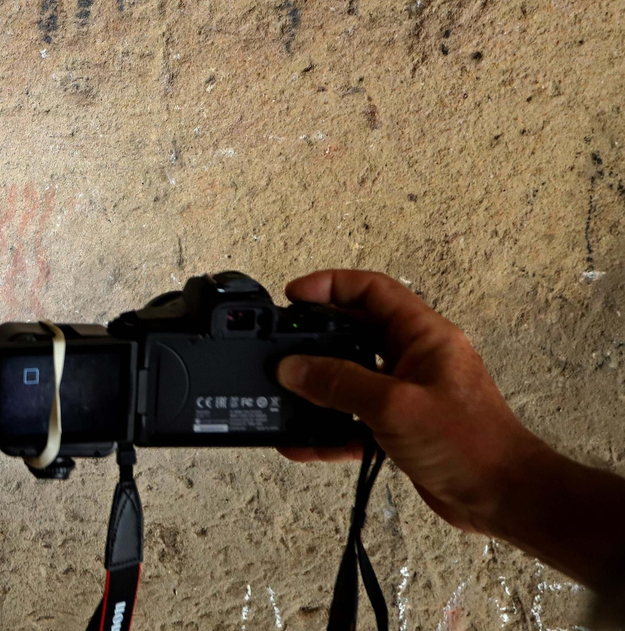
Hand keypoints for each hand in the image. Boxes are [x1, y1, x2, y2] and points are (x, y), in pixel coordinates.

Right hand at [274, 269, 547, 535]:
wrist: (503, 497)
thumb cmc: (470, 444)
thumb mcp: (394, 405)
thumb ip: (339, 383)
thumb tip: (292, 368)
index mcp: (424, 336)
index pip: (372, 290)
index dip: (330, 286)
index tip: (293, 295)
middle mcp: (415, 358)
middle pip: (355, 332)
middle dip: (315, 338)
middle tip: (280, 346)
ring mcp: (407, 393)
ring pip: (350, 377)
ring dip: (317, 388)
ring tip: (282, 393)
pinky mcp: (401, 427)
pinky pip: (354, 418)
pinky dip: (328, 429)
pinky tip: (302, 443)